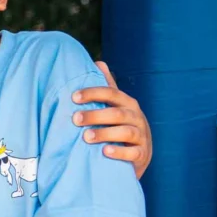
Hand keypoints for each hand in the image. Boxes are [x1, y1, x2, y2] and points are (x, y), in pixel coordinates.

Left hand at [72, 61, 152, 177]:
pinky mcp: (142, 154)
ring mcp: (141, 136)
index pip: (111, 93)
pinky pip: (133, 152)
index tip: (74, 97)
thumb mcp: (115, 105)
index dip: (93, 93)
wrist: (138, 153)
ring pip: (125, 132)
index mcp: (127, 103)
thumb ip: (107, 87)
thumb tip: (99, 62)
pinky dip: (119, 152)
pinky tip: (105, 151)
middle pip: (117, 113)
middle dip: (95, 115)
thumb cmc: (120, 125)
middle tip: (75, 119)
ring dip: (105, 133)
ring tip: (86, 137)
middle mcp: (136, 117)